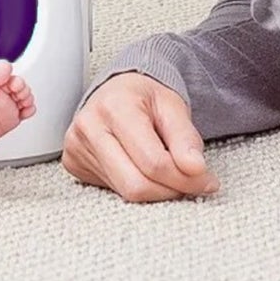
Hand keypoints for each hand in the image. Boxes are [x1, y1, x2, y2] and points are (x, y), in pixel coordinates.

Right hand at [62, 72, 217, 202]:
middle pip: (135, 185)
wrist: (117, 87)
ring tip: (168, 173)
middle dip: (170, 191)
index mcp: (115, 106)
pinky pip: (111, 191)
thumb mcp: (172, 105)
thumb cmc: (145, 95)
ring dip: (154, 191)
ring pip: (124, 193)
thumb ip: (186, 138)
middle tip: (190, 183)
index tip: (206, 180)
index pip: (153, 162)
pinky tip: (140, 168)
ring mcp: (76, 146)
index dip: (184, 179)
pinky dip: (134, 185)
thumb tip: (197, 170)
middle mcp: (89, 126)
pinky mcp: (72, 162)